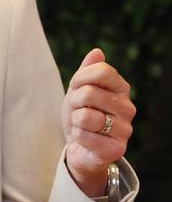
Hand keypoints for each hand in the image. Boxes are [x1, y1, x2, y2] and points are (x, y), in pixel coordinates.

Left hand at [61, 48, 135, 196]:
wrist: (79, 145)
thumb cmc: (80, 112)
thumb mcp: (78, 88)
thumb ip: (86, 70)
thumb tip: (97, 52)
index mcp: (121, 89)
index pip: (102, 71)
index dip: (80, 78)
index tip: (76, 87)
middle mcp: (128, 108)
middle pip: (90, 93)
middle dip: (74, 101)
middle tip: (78, 109)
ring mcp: (125, 129)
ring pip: (85, 116)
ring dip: (75, 120)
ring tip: (81, 124)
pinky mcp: (116, 149)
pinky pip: (84, 136)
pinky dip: (77, 136)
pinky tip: (85, 139)